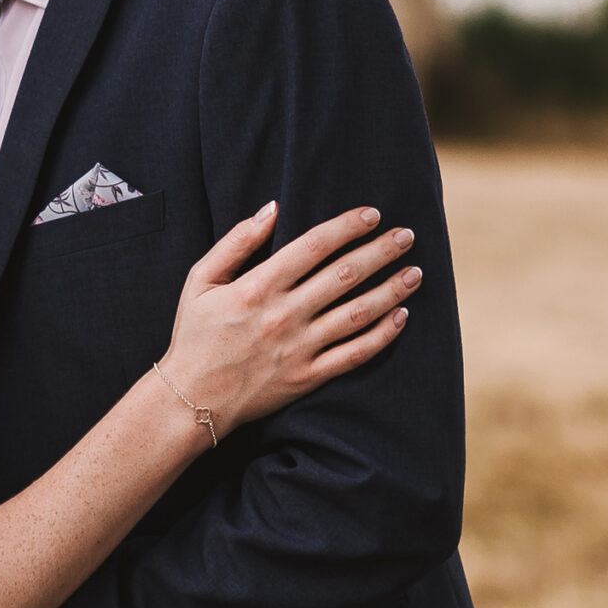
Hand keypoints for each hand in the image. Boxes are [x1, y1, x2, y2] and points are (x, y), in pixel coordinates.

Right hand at [160, 201, 418, 437]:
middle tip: (407, 235)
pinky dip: (382, 335)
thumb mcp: (200, 279)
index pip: (313, 246)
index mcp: (257, 287)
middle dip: (380, 252)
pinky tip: (401, 317)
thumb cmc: (194, 334)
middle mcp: (284, 315)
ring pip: (357, 313)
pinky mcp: (308, 377)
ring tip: (415, 272)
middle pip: (344, 275)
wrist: (192, 398)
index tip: (372, 215)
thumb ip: (236, 241)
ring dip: (391, 290)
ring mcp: (299, 348)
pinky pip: (354, 354)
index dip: (347, 227)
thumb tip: (272, 208)